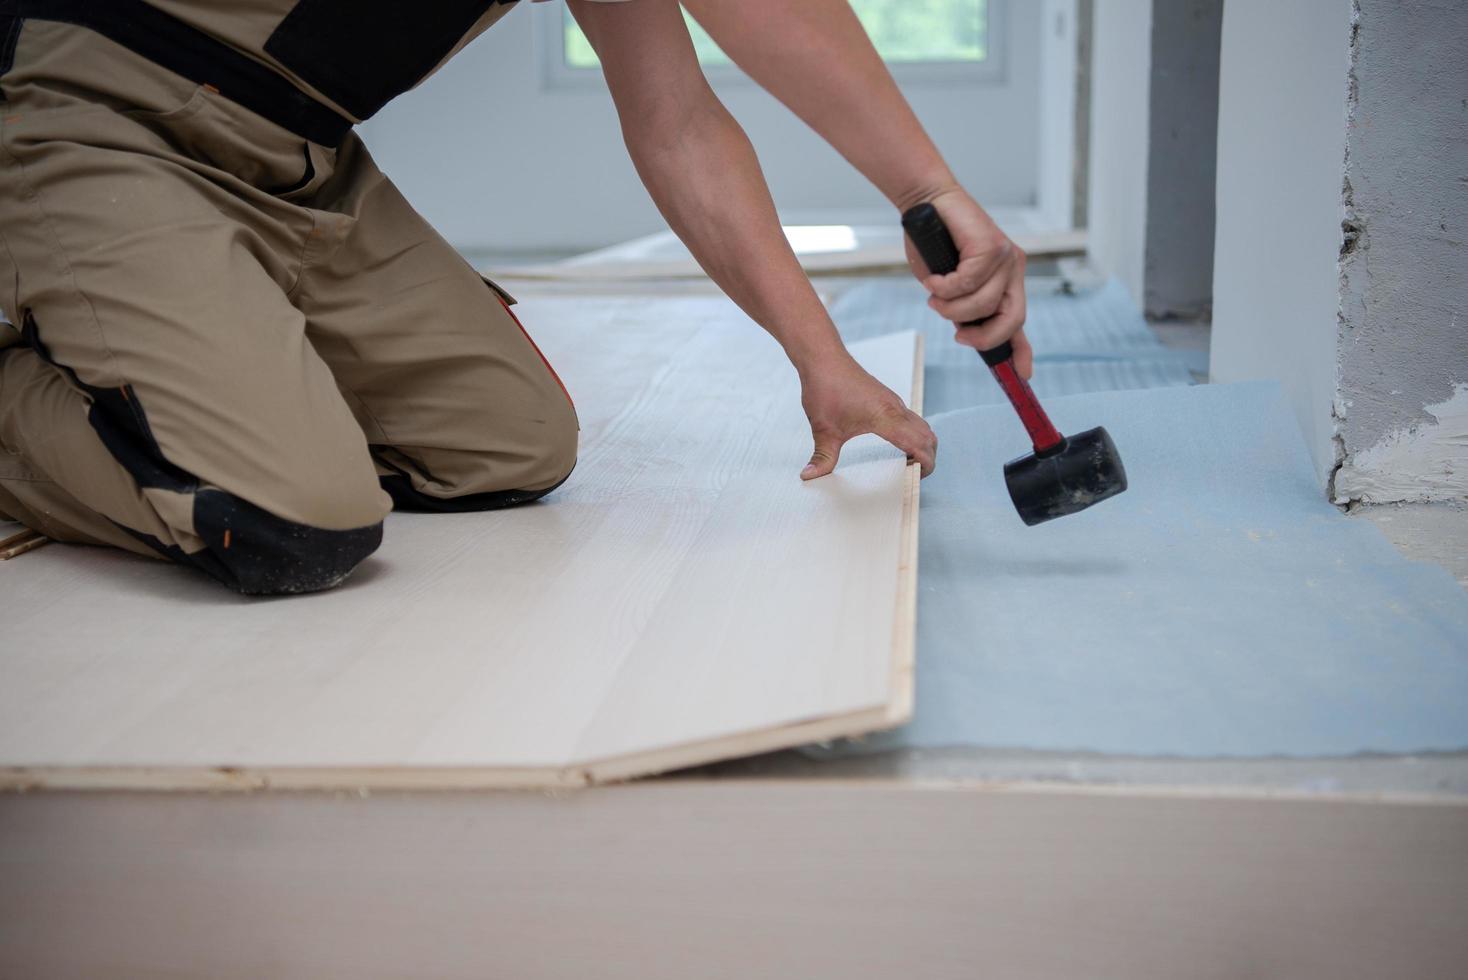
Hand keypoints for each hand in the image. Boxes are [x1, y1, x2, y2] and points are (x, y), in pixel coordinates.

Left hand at [799, 353, 936, 479]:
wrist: (824, 358)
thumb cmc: (826, 388)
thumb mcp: (823, 429)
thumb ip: (822, 457)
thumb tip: (810, 476)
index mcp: (885, 417)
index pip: (919, 444)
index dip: (926, 464)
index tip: (918, 478)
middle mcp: (895, 408)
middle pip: (928, 436)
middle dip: (928, 458)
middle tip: (913, 476)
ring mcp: (894, 402)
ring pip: (922, 426)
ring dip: (922, 445)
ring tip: (907, 463)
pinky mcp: (888, 398)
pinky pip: (911, 419)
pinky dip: (913, 434)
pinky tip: (896, 444)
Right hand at [904, 188, 1032, 378]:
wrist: (928, 203)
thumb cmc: (935, 243)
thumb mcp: (951, 286)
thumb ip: (963, 307)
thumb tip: (968, 331)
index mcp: (1006, 282)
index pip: (1019, 321)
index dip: (1022, 351)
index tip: (1023, 374)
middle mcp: (1012, 270)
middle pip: (1011, 319)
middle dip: (983, 336)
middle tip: (959, 335)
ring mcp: (1006, 258)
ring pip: (982, 304)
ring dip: (950, 308)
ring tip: (934, 295)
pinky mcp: (993, 246)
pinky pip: (967, 283)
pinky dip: (944, 286)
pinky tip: (934, 277)